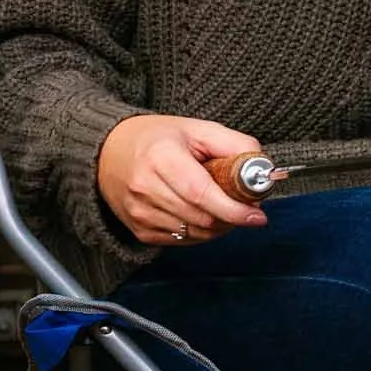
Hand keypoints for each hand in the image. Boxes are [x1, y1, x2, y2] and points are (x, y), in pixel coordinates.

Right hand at [97, 114, 268, 246]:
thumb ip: (235, 144)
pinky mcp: (138, 229)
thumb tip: (263, 167)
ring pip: (194, 234)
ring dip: (219, 226)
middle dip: (232, 217)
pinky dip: (201, 232)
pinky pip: (181, 241)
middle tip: (247, 206)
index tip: (257, 215)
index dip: (232, 208)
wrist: (107, 151)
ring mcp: (138, 212)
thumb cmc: (158, 138)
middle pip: (201, 217)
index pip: (200, 193)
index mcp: (161, 157)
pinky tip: (203, 213)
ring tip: (225, 206)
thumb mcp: (198, 129)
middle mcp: (145, 187)